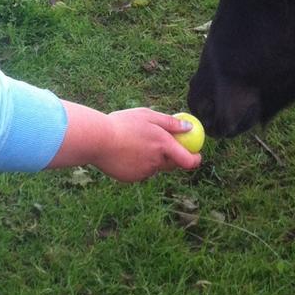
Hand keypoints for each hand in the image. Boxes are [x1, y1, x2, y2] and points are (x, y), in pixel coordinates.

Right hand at [50, 103, 200, 181]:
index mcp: (163, 145)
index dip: (195, 159)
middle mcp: (156, 162)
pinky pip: (140, 171)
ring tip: (133, 143)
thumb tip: (189, 127)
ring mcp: (144, 172)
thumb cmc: (122, 124)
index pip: (188, 160)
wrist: (97, 140)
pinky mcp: (131, 178)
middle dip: (172, 157)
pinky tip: (124, 152)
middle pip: (171, 164)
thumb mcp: (147, 116)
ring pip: (154, 167)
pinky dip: (137, 163)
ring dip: (151, 158)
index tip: (196, 155)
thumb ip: (170, 123)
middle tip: (164, 146)